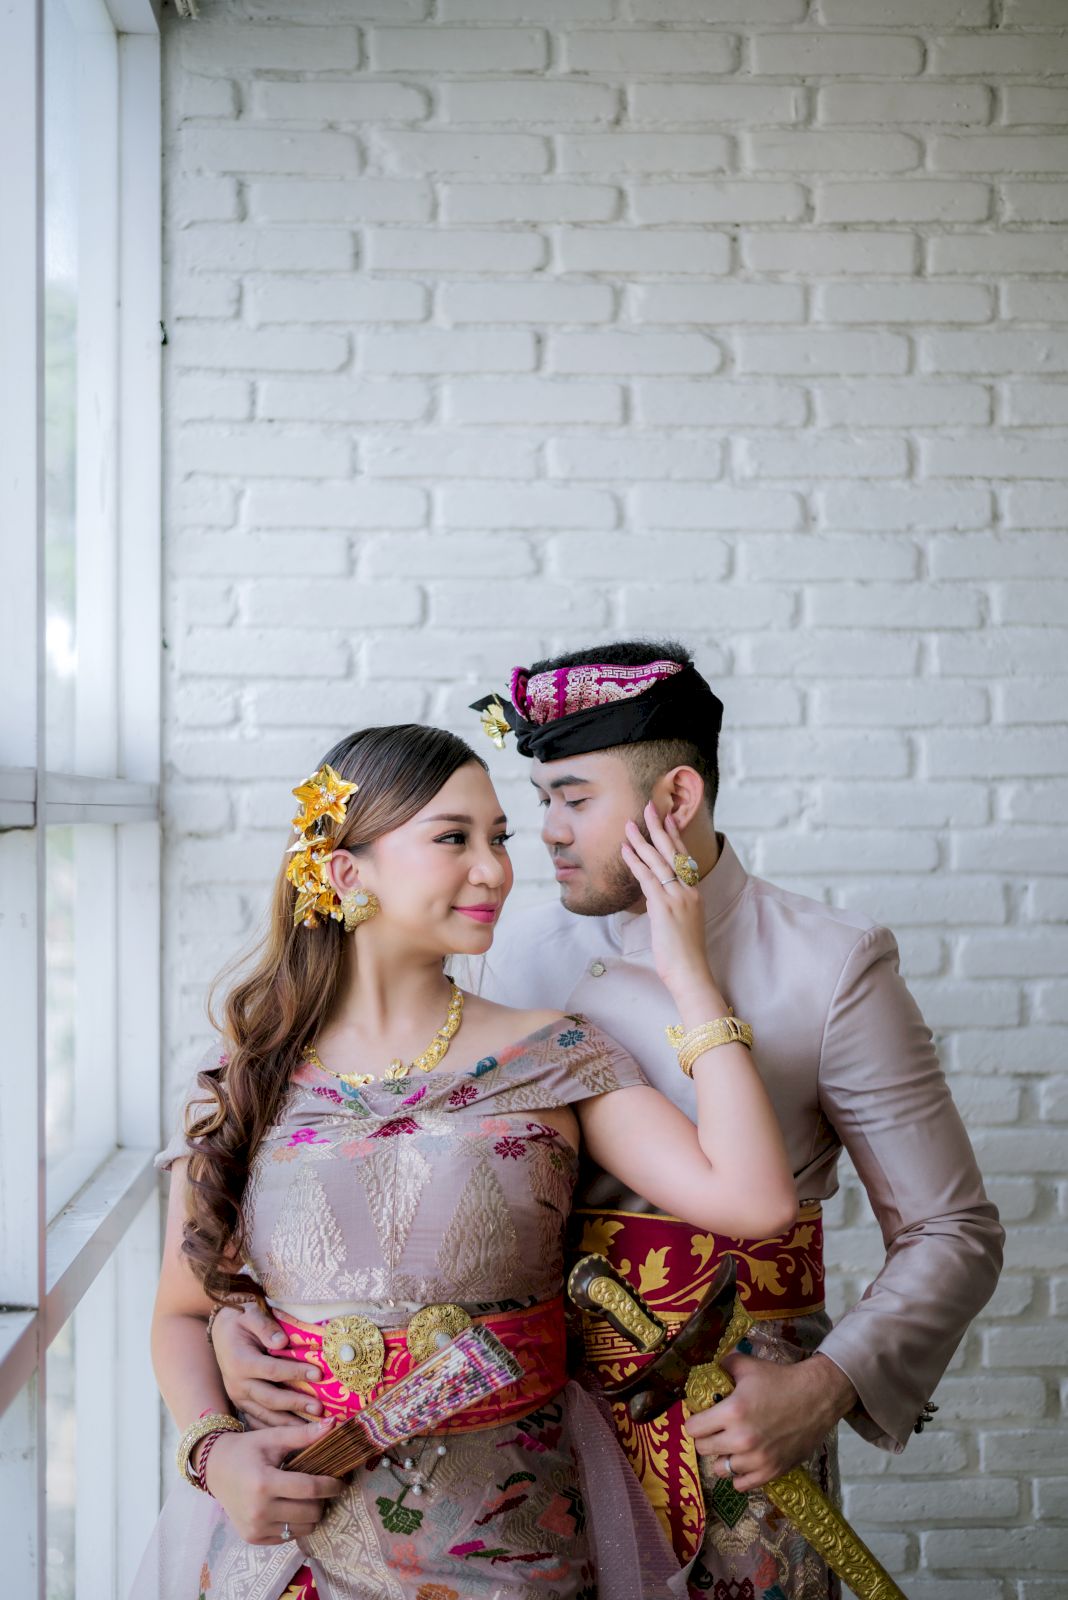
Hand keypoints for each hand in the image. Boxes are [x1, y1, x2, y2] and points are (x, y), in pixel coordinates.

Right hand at [200, 1419, 344, 1545]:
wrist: (214, 1468)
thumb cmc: (246, 1449)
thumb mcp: (273, 1438)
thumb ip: (303, 1435)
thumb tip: (333, 1425)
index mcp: (264, 1483)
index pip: (309, 1489)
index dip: (330, 1486)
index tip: (342, 1482)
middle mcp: (258, 1510)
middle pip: (309, 1513)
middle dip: (322, 1500)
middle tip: (322, 1488)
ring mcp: (255, 1528)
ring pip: (302, 1529)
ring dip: (310, 1514)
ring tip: (307, 1498)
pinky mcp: (253, 1538)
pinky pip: (288, 1537)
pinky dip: (295, 1524)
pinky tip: (291, 1507)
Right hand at [212, 1303, 324, 1427]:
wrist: (221, 1333)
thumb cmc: (240, 1321)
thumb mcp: (251, 1314)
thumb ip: (265, 1327)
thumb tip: (282, 1342)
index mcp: (240, 1362)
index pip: (272, 1370)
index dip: (295, 1372)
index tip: (318, 1374)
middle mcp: (237, 1384)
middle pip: (270, 1398)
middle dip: (296, 1404)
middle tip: (319, 1408)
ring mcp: (238, 1397)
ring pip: (265, 1415)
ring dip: (289, 1422)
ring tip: (312, 1427)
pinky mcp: (241, 1404)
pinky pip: (258, 1421)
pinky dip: (276, 1429)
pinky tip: (294, 1434)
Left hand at [621, 804, 717, 1004]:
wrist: (690, 972)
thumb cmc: (685, 955)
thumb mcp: (683, 925)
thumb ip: (674, 908)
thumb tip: (659, 901)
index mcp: (695, 894)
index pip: (685, 857)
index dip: (676, 836)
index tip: (669, 817)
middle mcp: (688, 891)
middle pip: (673, 851)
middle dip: (659, 827)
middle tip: (649, 806)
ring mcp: (677, 897)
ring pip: (658, 861)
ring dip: (642, 840)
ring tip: (629, 824)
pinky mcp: (664, 906)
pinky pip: (647, 877)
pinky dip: (635, 862)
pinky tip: (625, 850)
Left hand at [684, 1353, 856, 1490]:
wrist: (816, 1397)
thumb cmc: (780, 1379)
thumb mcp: (747, 1366)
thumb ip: (722, 1366)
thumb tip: (707, 1369)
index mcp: (732, 1412)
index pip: (693, 1428)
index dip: (695, 1421)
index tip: (702, 1417)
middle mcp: (741, 1440)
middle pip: (703, 1449)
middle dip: (706, 1437)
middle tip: (716, 1429)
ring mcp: (756, 1460)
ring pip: (720, 1469)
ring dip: (722, 1456)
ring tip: (731, 1445)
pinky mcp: (771, 1472)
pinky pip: (741, 1485)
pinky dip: (739, 1474)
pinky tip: (744, 1460)